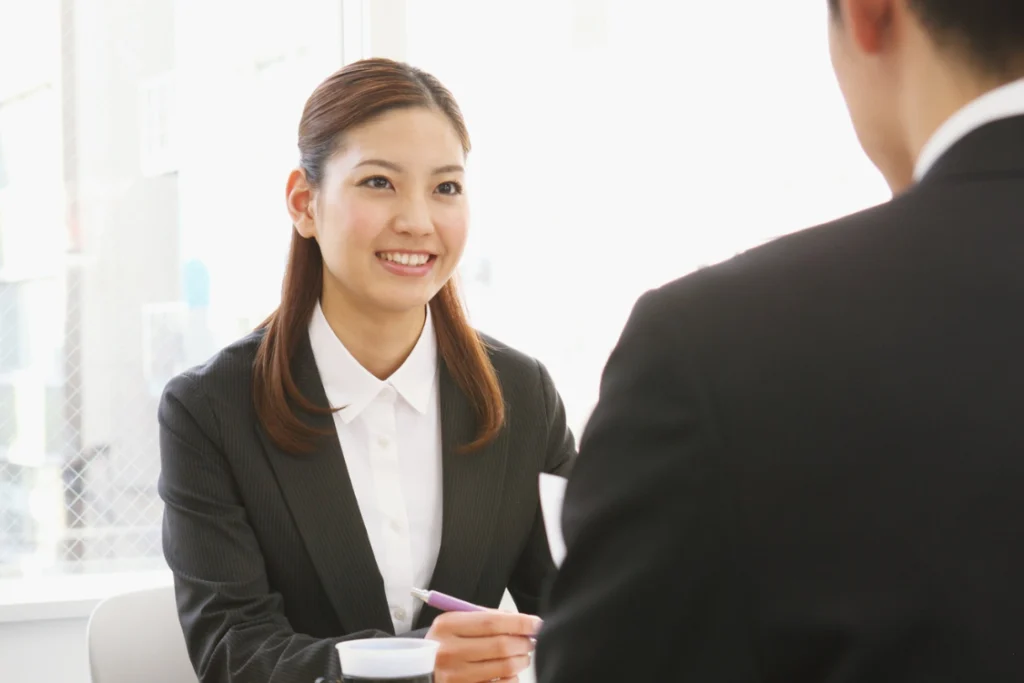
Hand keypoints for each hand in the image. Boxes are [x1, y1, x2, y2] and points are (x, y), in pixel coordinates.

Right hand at [426, 610, 540, 682]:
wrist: (417, 672)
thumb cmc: (441, 645)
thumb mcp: (452, 624)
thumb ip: (482, 618)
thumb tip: (517, 620)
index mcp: (447, 627)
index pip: (492, 622)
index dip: (519, 622)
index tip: (535, 623)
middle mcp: (449, 652)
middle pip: (501, 645)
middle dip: (524, 642)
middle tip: (530, 641)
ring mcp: (456, 676)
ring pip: (504, 667)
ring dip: (521, 660)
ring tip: (522, 656)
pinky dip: (512, 678)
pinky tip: (510, 672)